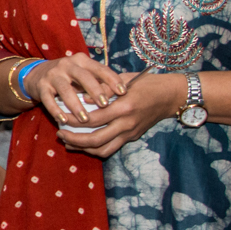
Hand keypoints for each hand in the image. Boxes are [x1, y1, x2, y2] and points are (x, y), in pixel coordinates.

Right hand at [29, 54, 132, 126]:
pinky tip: (63, 120)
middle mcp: (67, 65)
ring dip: (76, 105)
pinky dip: (56, 111)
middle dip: (95, 91)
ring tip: (85, 119)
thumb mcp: (82, 74)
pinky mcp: (41, 86)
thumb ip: (97, 81)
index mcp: (81, 60)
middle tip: (105, 105)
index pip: (100, 68)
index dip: (112, 79)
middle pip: (83, 76)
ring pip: (66, 90)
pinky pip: (48, 100)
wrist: (36, 74)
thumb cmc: (68, 77)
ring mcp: (53, 75)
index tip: (123, 92)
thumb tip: (120, 95)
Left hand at [60, 72, 184, 158]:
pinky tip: (84, 144)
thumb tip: (82, 98)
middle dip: (74, 140)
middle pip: (95, 140)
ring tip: (68, 142)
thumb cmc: (146, 83)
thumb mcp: (124, 80)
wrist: (170, 96)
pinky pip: (111, 149)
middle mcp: (127, 124)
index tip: (60, 117)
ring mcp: (130, 133)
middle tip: (60, 134)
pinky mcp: (132, 137)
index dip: (73, 120)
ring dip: (83, 149)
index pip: (93, 119)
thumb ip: (103, 89)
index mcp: (123, 107)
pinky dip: (96, 149)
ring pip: (103, 149)